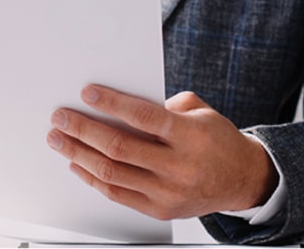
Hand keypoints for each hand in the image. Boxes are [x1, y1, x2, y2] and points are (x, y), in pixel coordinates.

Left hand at [46, 86, 278, 219]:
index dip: (111, 104)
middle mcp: (179, 167)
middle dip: (83, 130)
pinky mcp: (159, 209)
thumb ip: (165, 104)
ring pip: (111, 173)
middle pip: (119, 147)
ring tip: (59, 139)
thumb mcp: (201, 112)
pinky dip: (92, 178)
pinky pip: (117, 194)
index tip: (86, 94)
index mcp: (191, 136)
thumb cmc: (218, 141)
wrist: (243, 180)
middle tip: (60, 118)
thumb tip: (120, 104)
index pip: (143, 117)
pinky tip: (78, 163)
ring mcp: (168, 192)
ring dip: (78, 154)